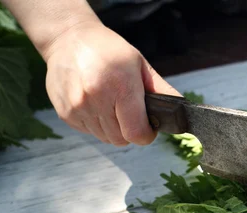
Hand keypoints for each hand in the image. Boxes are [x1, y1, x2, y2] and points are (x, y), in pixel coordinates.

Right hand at [42, 21, 180, 145]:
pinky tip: (95, 103)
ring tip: (110, 104)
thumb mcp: (139, 64)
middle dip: (130, 130)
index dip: (146, 135)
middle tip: (129, 111)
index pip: (136, 133)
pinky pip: (89, 132)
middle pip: (121, 139)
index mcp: (120, 86)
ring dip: (112, 128)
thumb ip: (161, 90)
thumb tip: (181, 110)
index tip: (148, 127)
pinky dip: (96, 124)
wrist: (69, 39)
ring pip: (105, 138)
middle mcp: (96, 99)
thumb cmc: (108, 50)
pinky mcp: (65, 113)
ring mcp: (77, 107)